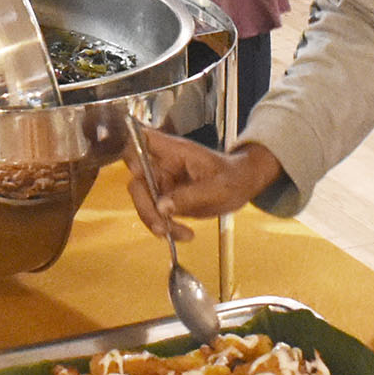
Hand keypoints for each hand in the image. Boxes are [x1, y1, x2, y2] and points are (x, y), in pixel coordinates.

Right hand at [123, 129, 280, 239]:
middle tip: (161, 226)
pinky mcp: (166, 199)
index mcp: (174, 151)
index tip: (137, 172)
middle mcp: (163, 165)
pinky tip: (184, 235)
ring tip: (180, 233)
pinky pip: (156, 215)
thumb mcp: (218, 188)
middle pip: (137, 181)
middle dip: (145, 207)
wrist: (243, 185)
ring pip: (143, 202)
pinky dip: (166, 228)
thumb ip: (189, 196)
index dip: (131, 152)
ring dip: (156, 222)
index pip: (142, 140)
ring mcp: (163, 182)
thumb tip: (161, 208)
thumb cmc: (233, 177)